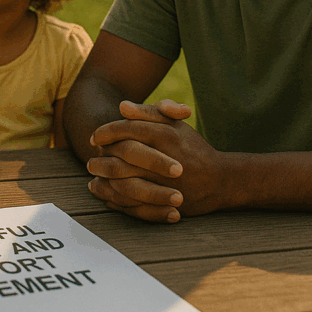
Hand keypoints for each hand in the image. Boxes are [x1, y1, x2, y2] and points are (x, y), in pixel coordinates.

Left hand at [87, 100, 227, 220]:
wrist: (221, 181)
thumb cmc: (193, 148)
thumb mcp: (175, 125)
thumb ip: (149, 113)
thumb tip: (122, 106)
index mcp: (166, 135)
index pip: (127, 129)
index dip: (106, 132)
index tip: (95, 137)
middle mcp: (164, 158)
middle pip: (122, 156)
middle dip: (102, 158)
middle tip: (91, 159)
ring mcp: (165, 184)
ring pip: (125, 181)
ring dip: (104, 179)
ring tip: (94, 176)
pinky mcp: (165, 205)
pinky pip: (133, 204)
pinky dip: (115, 199)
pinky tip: (105, 194)